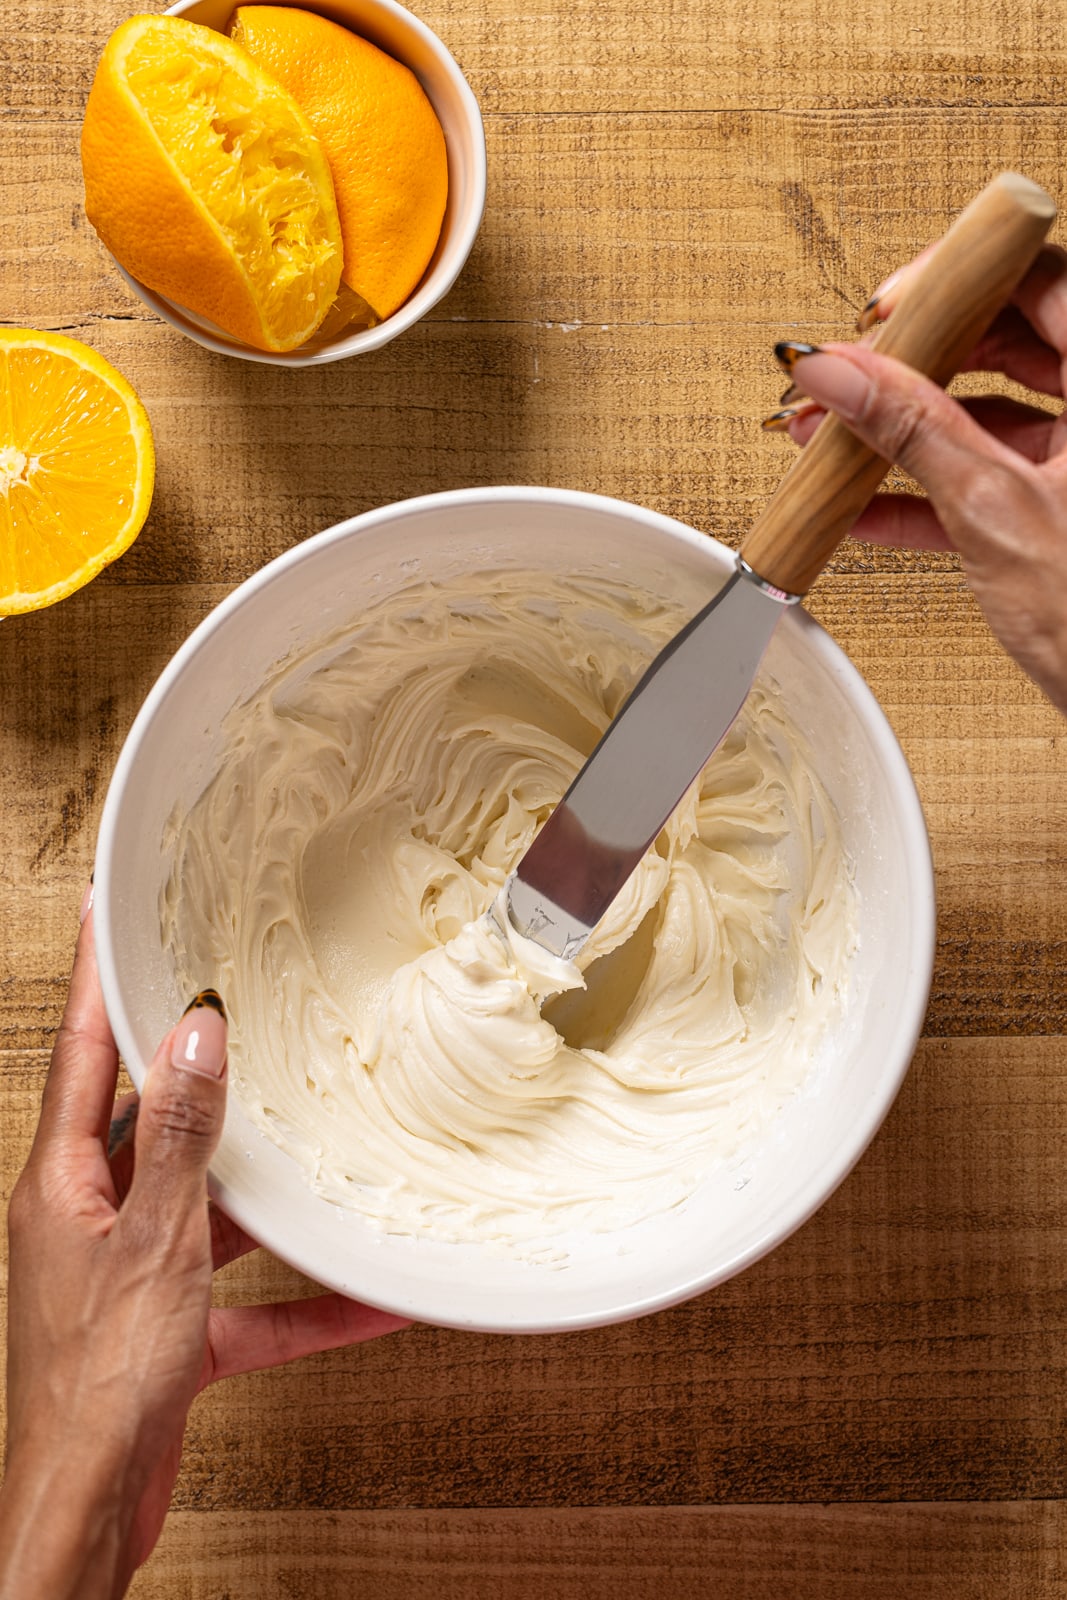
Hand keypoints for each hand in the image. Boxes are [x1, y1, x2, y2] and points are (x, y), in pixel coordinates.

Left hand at [0, 898, 407, 1599]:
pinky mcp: (166, 1328)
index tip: (106, 911)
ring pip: (204, 1204)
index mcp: (62, 1181)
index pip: (78, 1049)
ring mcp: (128, 1272)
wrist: (86, 1513)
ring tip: (320, 1154)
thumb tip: (194, 1039)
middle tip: (241, 1013)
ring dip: (264, 1195)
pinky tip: (364, 1301)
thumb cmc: (96, 1387)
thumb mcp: (154, 1243)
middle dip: (200, 1074)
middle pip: (147, 1120)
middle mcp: (88, 1215)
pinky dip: (301, 1301)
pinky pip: (245, 1297)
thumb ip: (179, 1140)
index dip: (94, 976)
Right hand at [767, 244, 1066, 716]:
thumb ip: (911, 431)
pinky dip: (931, 488)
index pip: (1037, 278)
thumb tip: (838, 372)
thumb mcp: (995, 513)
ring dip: (908, 428)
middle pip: (1008, 340)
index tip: (883, 313)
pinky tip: (865, 504)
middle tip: (846, 376)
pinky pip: (994, 474)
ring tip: (831, 440)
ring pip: (993, 411)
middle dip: (915, 360)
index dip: (954, 282)